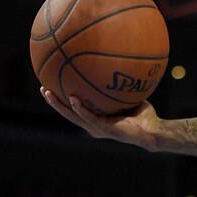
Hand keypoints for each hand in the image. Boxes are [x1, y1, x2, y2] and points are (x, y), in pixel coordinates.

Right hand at [41, 86, 162, 151]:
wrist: (153, 131)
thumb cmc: (144, 115)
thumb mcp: (130, 96)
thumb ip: (121, 85)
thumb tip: (120, 64)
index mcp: (96, 120)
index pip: (74, 110)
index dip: (62, 100)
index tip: (53, 87)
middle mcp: (93, 125)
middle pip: (67, 113)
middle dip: (54, 101)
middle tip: (43, 88)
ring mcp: (97, 128)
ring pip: (72, 116)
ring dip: (60, 105)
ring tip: (49, 92)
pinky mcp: (104, 129)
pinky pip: (89, 116)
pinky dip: (80, 108)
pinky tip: (73, 98)